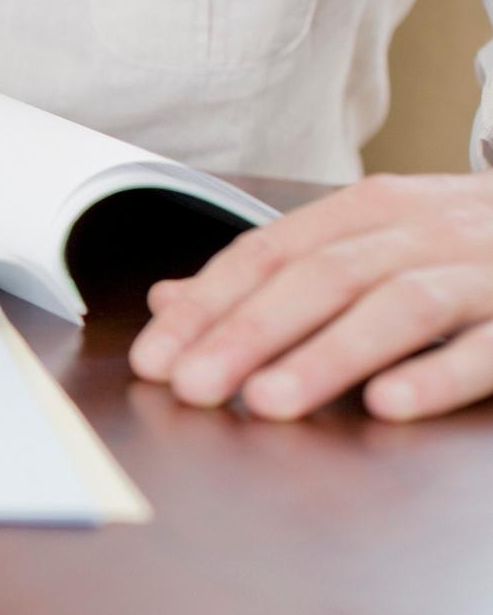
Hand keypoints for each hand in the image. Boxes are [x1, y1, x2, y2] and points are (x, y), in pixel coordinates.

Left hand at [130, 172, 492, 421]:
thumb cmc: (468, 248)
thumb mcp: (371, 243)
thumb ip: (275, 274)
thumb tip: (170, 300)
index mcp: (371, 209)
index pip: (269, 251)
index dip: (208, 305)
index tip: (155, 358)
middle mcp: (425, 229)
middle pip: (323, 277)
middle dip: (249, 334)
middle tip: (194, 388)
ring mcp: (486, 270)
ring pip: (398, 305)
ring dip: (328, 355)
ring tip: (268, 402)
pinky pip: (489, 345)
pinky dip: (437, 374)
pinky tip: (388, 405)